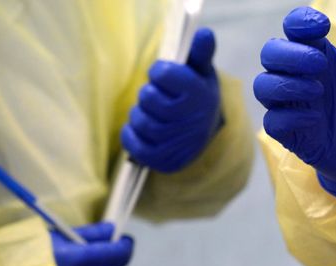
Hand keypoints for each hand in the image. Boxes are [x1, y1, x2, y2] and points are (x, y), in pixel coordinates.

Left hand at [122, 28, 222, 172]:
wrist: (203, 134)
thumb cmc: (197, 97)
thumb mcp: (201, 72)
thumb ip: (200, 52)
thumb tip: (204, 34)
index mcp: (200, 94)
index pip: (162, 73)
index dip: (159, 72)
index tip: (165, 77)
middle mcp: (191, 120)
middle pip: (148, 97)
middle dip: (148, 94)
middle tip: (158, 97)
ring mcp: (177, 143)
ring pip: (140, 120)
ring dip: (140, 114)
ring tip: (152, 114)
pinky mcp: (163, 161)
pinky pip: (133, 144)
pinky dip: (131, 134)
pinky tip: (142, 130)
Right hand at [254, 7, 335, 197]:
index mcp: (317, 54)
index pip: (294, 28)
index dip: (300, 21)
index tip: (323, 26)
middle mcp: (298, 77)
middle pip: (270, 52)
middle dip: (290, 54)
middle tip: (320, 64)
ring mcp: (290, 105)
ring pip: (263, 86)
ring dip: (287, 85)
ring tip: (318, 90)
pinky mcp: (290, 134)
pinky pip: (272, 122)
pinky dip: (291, 118)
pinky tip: (316, 118)